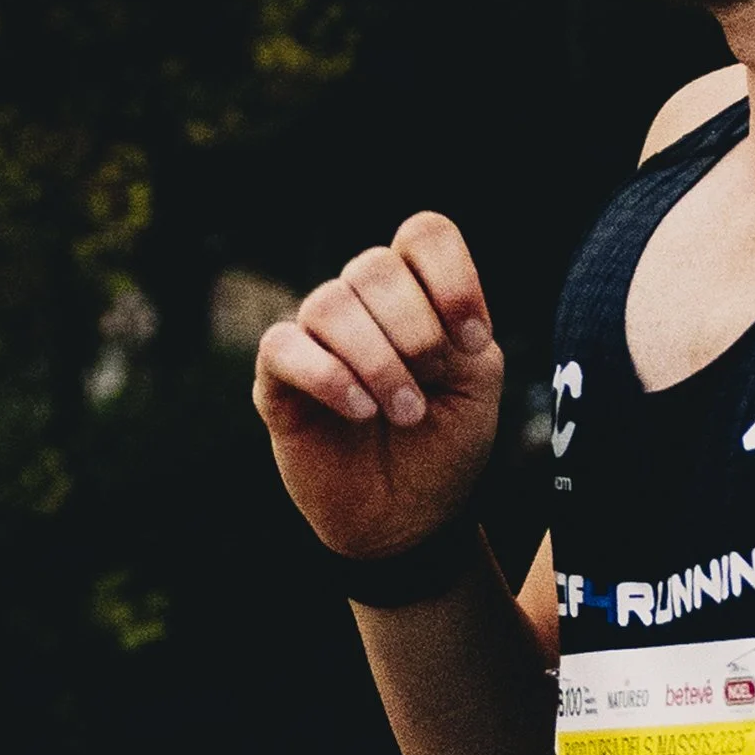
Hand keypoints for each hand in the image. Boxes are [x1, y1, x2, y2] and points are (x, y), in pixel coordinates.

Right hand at [252, 212, 506, 559]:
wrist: (409, 518)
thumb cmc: (443, 445)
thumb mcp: (477, 385)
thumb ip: (461, 333)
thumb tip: (414, 314)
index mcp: (416, 294)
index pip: (424, 235)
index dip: (452, 279)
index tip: (473, 341)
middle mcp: (362, 305)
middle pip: (374, 267)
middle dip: (415, 330)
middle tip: (431, 386)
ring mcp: (316, 339)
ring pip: (330, 304)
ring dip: (379, 362)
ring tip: (405, 413)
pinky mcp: (277, 380)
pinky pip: (285, 347)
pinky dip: (329, 376)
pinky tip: (360, 411)